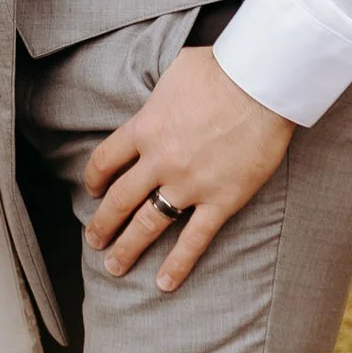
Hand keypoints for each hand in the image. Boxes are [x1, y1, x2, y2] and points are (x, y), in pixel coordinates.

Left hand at [82, 46, 293, 293]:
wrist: (260, 85)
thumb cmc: (221, 69)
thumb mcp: (175, 70)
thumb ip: (160, 93)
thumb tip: (158, 95)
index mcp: (144, 127)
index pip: (106, 160)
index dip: (94, 179)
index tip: (91, 190)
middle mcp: (159, 160)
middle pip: (120, 198)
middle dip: (103, 223)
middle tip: (94, 240)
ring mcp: (189, 184)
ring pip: (149, 224)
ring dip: (128, 247)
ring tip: (114, 266)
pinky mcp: (221, 200)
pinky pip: (194, 239)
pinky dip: (177, 264)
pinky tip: (164, 283)